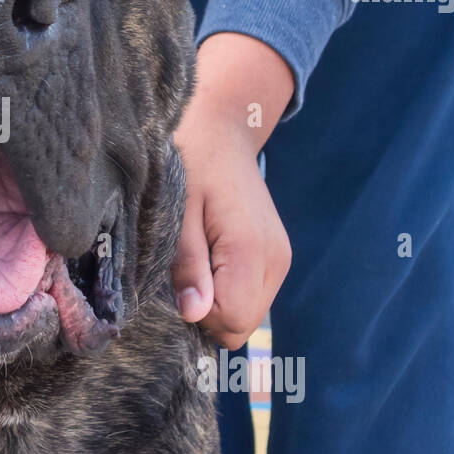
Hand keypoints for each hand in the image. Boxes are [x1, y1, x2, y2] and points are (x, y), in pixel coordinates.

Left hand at [172, 34, 293, 349]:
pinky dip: (227, 290)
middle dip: (206, 312)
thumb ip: (188, 266)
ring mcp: (280, 259)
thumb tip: (194, 316)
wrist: (221, 128)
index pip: (230, 320)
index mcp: (251, 249)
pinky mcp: (277, 257)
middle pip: (241, 326)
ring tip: (194, 259)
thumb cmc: (191, 163)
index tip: (173, 282)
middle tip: (180, 272)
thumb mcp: (177, 213)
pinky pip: (251, 296)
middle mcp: (276, 260)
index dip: (196, 313)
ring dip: (216, 301)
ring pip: (247, 315)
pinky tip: (208, 258)